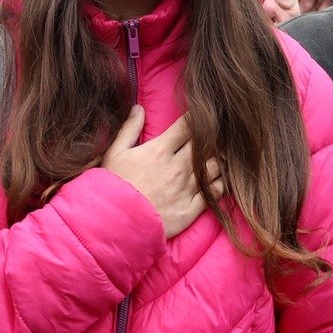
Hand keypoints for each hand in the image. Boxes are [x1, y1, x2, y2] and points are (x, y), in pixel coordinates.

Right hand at [99, 109, 216, 238]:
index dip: (197, 117)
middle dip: (211, 137)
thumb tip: (139, 107)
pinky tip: (217, 179)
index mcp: (160, 150)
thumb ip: (129, 128)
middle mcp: (178, 167)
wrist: (114, 225)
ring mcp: (187, 188)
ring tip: (217, 156)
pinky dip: (219, 183)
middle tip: (213, 134)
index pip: (187, 126)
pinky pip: (214, 191)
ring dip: (218, 158)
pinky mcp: (191, 209)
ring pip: (215, 166)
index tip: (201, 114)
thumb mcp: (115, 153)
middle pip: (206, 144)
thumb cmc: (112, 187)